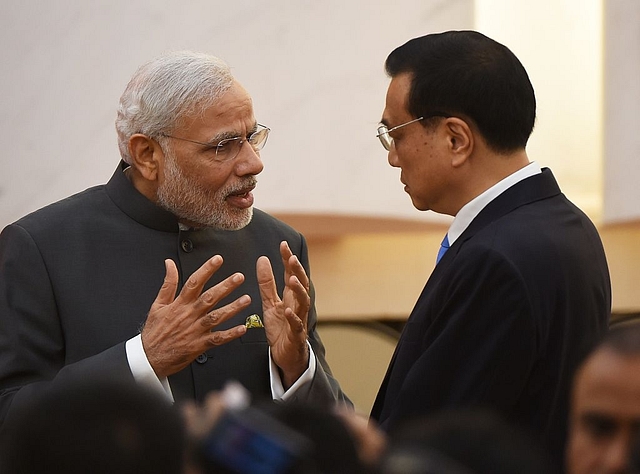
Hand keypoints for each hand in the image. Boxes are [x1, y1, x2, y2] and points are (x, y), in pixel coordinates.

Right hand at [141, 256, 249, 378]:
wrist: (150, 358)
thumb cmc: (155, 332)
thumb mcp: (157, 304)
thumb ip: (168, 283)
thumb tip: (169, 264)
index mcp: (180, 304)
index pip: (194, 282)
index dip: (206, 270)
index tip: (218, 260)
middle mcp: (189, 315)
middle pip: (209, 297)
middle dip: (226, 286)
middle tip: (239, 277)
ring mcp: (195, 330)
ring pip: (217, 316)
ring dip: (233, 308)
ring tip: (246, 299)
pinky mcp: (199, 345)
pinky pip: (218, 339)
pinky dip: (230, 334)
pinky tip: (242, 328)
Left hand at [256, 241, 310, 387]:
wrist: (286, 355)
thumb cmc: (281, 327)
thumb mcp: (269, 303)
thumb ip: (267, 283)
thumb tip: (262, 259)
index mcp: (290, 296)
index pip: (291, 273)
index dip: (288, 259)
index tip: (283, 244)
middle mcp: (297, 305)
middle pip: (301, 284)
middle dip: (297, 271)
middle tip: (292, 258)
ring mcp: (299, 319)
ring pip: (303, 302)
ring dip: (299, 290)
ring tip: (293, 280)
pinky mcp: (296, 335)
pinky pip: (296, 325)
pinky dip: (293, 317)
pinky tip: (288, 310)